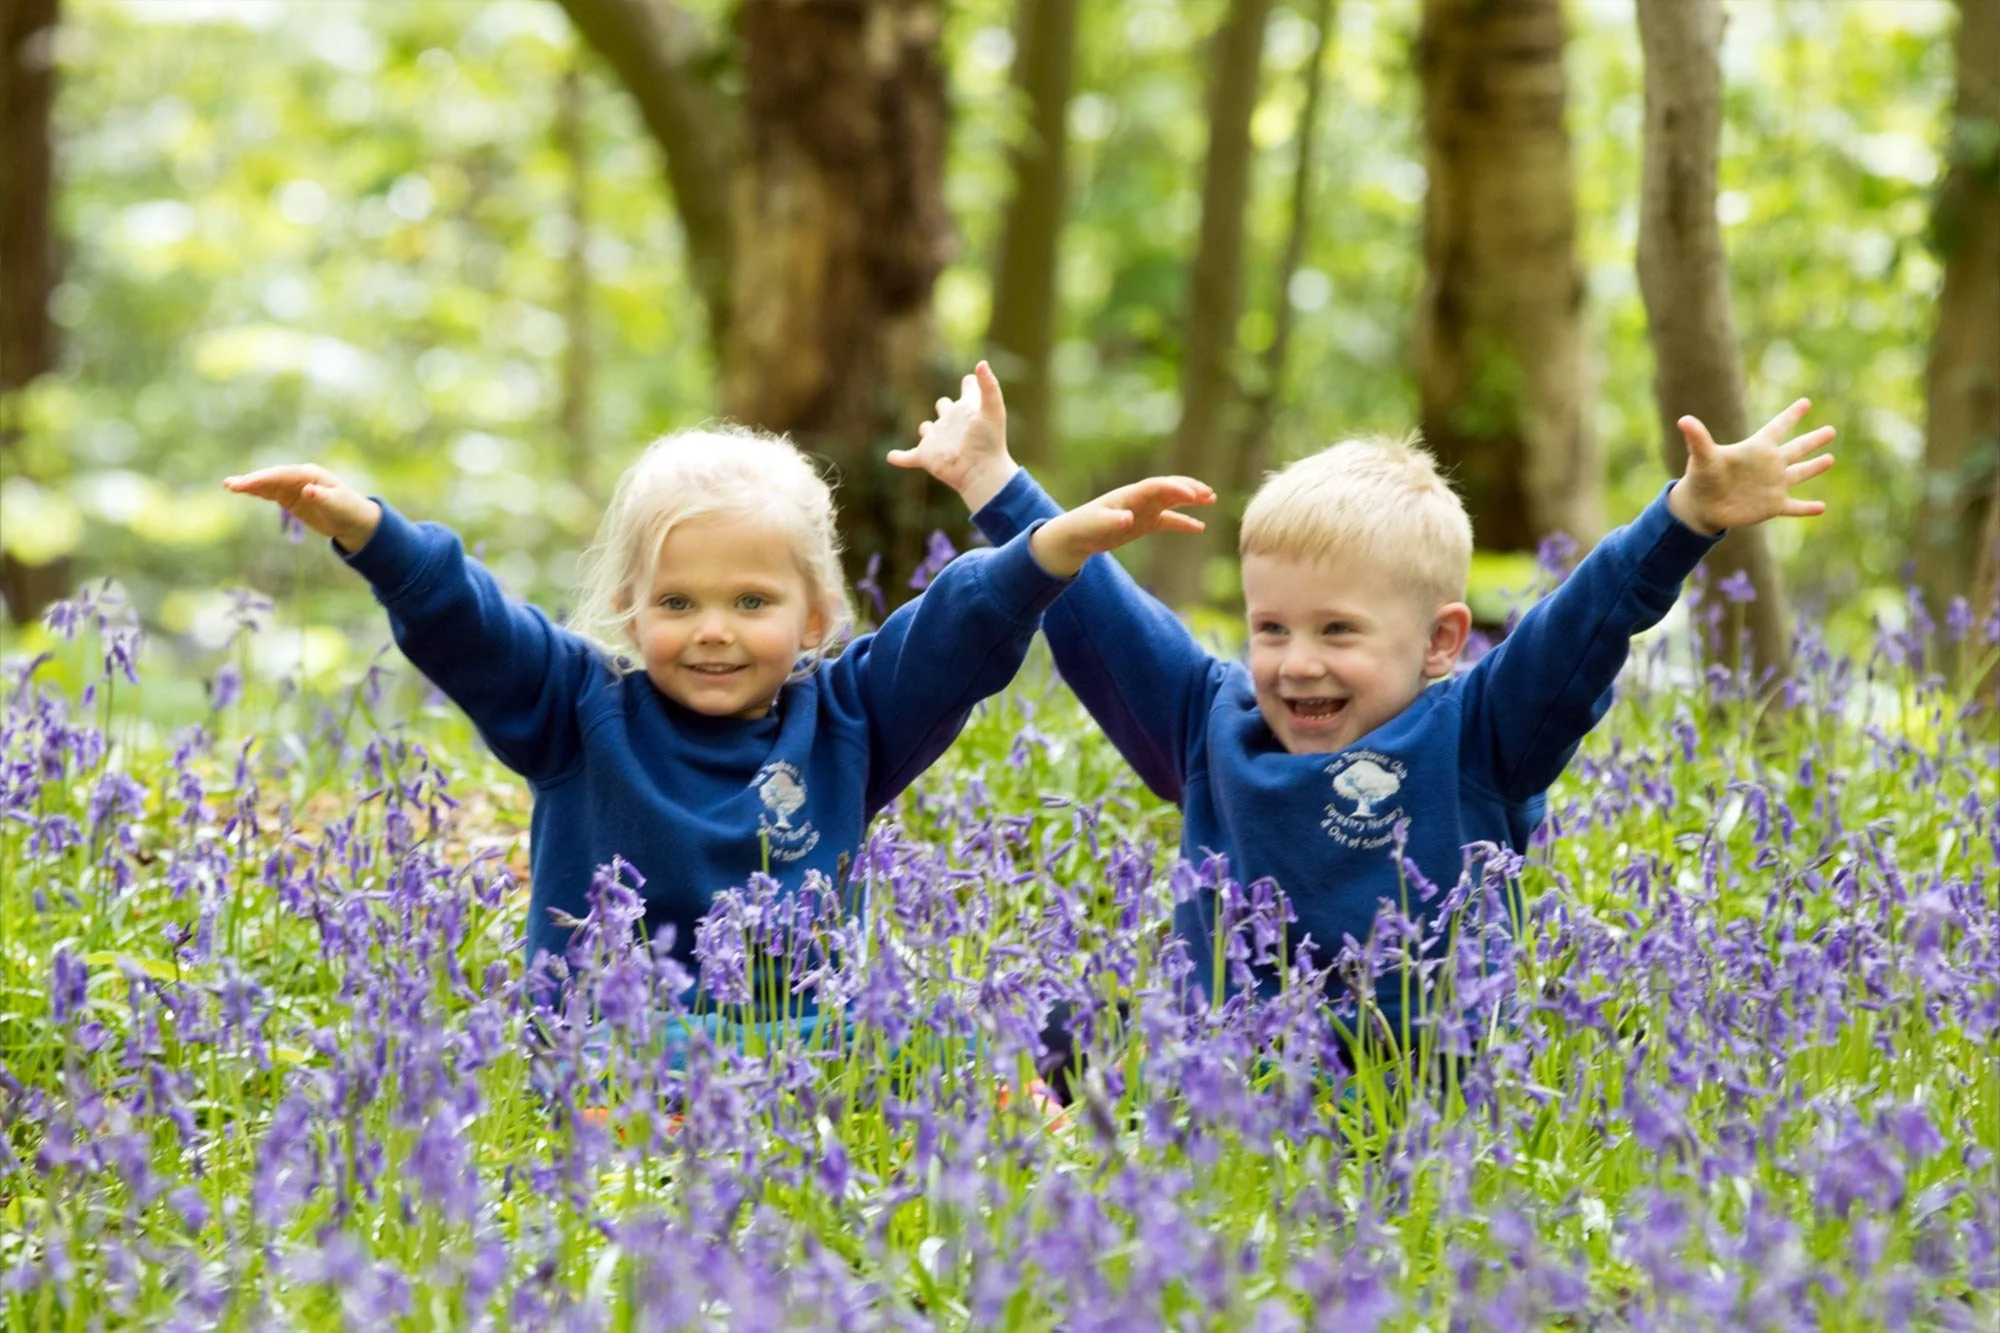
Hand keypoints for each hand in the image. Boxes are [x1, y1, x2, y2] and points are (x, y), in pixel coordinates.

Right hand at [223, 465, 382, 551]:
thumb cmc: (349, 510)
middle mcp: (300, 478)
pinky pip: (270, 493)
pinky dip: (256, 492)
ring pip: (268, 484)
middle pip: (271, 477)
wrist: (355, 521)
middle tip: (230, 485)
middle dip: (251, 481)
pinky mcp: (291, 498)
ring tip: (229, 486)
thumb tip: (307, 490)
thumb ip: (322, 497)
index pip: (282, 475)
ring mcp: (294, 487)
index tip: (247, 484)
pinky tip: (242, 491)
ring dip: (250, 485)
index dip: (263, 479)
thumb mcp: (337, 505)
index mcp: (310, 474)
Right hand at [887, 360, 1018, 512]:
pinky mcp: (926, 456)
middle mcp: (952, 422)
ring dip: (927, 430)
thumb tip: (981, 363)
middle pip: (945, 407)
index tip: (971, 382)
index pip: (969, 389)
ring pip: (927, 430)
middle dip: (945, 406)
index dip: (970, 385)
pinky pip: (908, 457)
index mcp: (968, 409)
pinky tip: (891, 457)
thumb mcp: (992, 409)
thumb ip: (989, 386)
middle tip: (948, 406)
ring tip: (929, 432)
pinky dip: (899, 457)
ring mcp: (938, 440)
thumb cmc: (989, 441)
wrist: (981, 471)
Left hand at [1029, 475, 1216, 578]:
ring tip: (1211, 498)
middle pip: (1169, 488)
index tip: (1192, 494)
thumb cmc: (1084, 527)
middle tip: (1208, 493)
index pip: (1156, 487)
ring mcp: (1144, 510)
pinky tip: (1200, 527)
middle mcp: (1140, 499)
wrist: (1076, 535)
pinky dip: (1184, 522)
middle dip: (1188, 488)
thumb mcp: (1096, 525)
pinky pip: (1169, 520)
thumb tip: (1127, 518)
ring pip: (1172, 500)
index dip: (1174, 488)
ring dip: (1191, 499)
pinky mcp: (1144, 523)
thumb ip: (1112, 521)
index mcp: (1129, 495)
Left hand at [1667, 398, 1835, 536]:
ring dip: (1815, 467)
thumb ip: (1698, 438)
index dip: (1791, 415)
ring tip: (1830, 459)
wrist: (1700, 507)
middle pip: (1796, 449)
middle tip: (1831, 430)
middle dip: (1813, 440)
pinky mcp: (1772, 505)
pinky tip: (1821, 508)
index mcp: (1756, 449)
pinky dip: (1807, 508)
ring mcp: (1773, 485)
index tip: (1805, 402)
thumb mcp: (1703, 457)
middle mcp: (1769, 465)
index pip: (1778, 427)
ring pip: (1799, 473)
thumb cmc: (1701, 478)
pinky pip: (1794, 507)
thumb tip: (1683, 420)